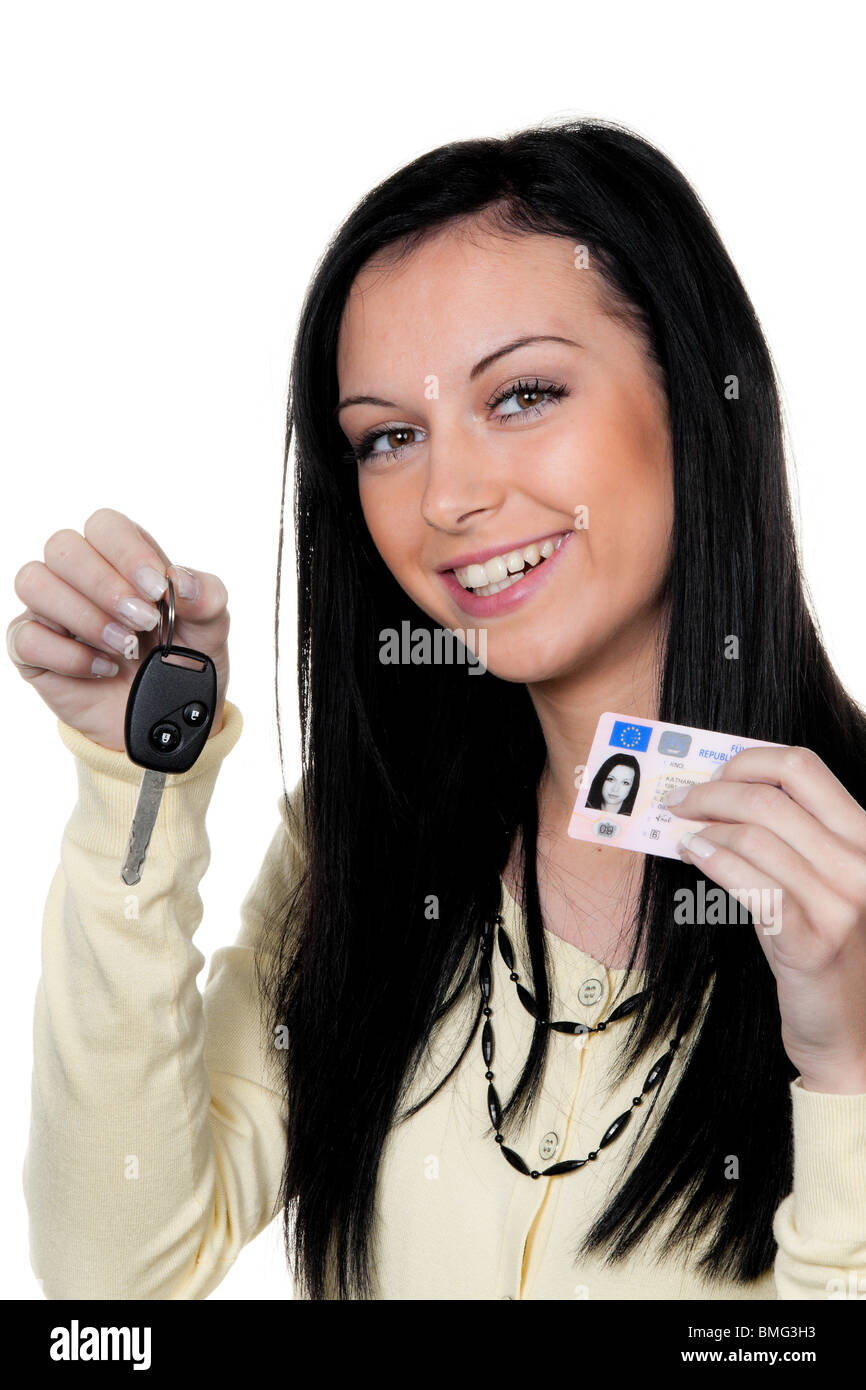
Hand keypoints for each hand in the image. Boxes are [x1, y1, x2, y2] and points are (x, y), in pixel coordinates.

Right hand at [7, 508, 229, 752]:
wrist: (168, 720)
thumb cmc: (182, 662)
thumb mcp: (210, 630)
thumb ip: (207, 598)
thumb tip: (183, 580)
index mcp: (121, 558)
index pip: (106, 525)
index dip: (128, 552)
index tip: (157, 589)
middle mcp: (79, 576)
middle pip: (63, 547)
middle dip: (105, 585)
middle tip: (143, 623)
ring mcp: (51, 611)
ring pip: (34, 582)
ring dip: (84, 616)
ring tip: (124, 647)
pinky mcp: (33, 650)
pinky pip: (27, 637)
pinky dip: (68, 655)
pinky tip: (103, 669)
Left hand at [668, 746, 865, 1093]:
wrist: (853, 1035)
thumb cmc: (828, 954)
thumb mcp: (822, 885)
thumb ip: (789, 840)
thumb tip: (719, 799)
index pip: (805, 767)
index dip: (749, 759)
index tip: (714, 770)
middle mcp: (861, 864)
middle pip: (769, 797)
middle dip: (712, 792)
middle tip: (680, 799)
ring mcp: (841, 902)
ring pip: (754, 836)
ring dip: (704, 827)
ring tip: (680, 831)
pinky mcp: (811, 940)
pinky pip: (749, 882)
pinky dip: (712, 860)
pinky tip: (692, 855)